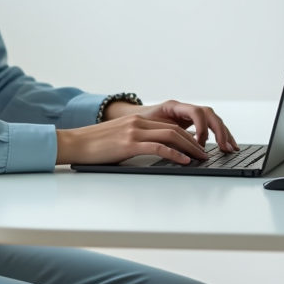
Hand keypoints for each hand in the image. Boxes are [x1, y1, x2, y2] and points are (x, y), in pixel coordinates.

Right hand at [102, 99, 238, 151]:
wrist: (74, 144)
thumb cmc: (95, 147)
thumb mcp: (120, 140)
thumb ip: (138, 142)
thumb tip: (158, 154)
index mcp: (138, 122)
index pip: (171, 126)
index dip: (189, 137)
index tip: (201, 147)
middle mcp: (139, 123)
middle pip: (176, 129)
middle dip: (196, 142)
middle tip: (208, 153)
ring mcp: (134, 132)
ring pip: (172, 136)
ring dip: (190, 148)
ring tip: (202, 158)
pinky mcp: (130, 143)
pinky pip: (159, 147)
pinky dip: (175, 153)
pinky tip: (184, 161)